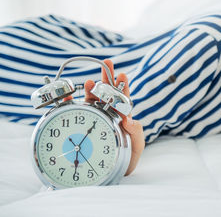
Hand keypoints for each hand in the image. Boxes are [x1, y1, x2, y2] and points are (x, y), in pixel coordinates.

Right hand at [64, 59, 144, 175]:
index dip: (123, 86)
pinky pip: (73, 110)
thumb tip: (131, 119)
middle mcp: (107, 113)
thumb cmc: (125, 158)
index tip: (122, 75)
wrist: (108, 172)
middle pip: (107, 92)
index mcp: (122, 116)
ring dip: (90, 89)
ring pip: (91, 99)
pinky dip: (69, 101)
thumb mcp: (136, 146)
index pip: (123, 98)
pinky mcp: (79, 123)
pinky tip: (68, 95)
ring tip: (89, 82)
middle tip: (107, 63)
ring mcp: (92, 117)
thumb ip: (137, 133)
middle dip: (107, 77)